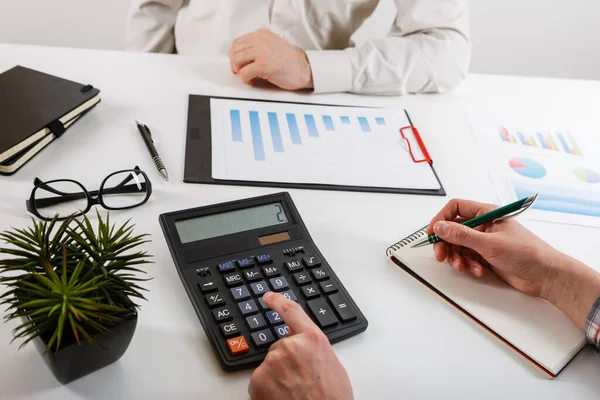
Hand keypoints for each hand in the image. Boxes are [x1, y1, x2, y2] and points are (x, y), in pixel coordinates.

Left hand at [229, 28, 313, 90]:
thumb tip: (242, 56)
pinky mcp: (263, 65)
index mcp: (262, 34)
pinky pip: (244, 73)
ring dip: (240, 71)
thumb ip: (258, 46)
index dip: (234, 55)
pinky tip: (253, 80)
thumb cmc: (291, 61)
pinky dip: (245, 79)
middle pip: (235, 50)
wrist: (305, 69)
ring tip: (248, 75)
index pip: (238, 42)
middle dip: (235, 64)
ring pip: (237, 60)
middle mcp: (261, 40)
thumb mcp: (273, 45)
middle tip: (241, 71)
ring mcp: (262, 51)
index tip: (238, 63)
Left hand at [248, 292, 352, 399]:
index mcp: (313, 340)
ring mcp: (273, 362)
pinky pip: (260, 380)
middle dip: (286, 362)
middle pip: (280, 347)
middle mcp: (291, 346)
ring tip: (294, 393)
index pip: (291, 311)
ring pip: (270, 365)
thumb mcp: (332, 367)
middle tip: (300, 383)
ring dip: (277, 377)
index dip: (277, 301)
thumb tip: (305, 347)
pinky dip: (267, 389)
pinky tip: (282, 398)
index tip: (268, 296)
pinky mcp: (259, 379)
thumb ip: (314, 350)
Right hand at [428, 198, 599, 329]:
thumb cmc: (526, 253)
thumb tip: (440, 227)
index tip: (432, 233)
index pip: (456, 208)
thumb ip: (462, 235)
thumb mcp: (490, 243)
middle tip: (441, 255)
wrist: (546, 276)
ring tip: (463, 266)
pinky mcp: (486, 256)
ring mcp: (484, 241)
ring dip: (457, 257)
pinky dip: (468, 265)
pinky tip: (477, 270)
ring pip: (458, 246)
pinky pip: (467, 258)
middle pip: (453, 229)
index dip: (441, 219)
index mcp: (486, 213)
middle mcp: (484, 225)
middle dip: (446, 243)